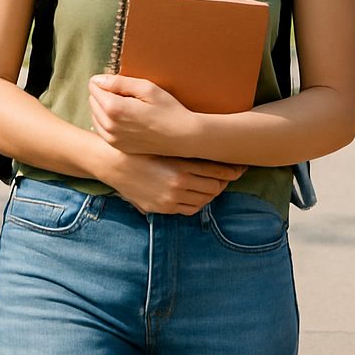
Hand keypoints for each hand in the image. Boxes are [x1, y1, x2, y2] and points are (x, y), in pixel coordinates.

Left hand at [88, 74, 192, 156]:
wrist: (183, 137)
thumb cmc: (168, 110)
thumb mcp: (147, 88)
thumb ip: (119, 82)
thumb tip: (97, 80)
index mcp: (114, 108)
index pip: (94, 86)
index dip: (107, 80)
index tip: (123, 84)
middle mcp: (109, 126)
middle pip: (92, 100)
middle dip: (105, 94)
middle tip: (128, 95)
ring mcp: (112, 139)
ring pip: (95, 115)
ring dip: (105, 108)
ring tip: (128, 108)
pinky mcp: (117, 147)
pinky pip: (102, 129)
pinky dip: (109, 122)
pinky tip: (126, 120)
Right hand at [97, 147, 244, 214]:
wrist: (113, 163)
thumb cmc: (141, 148)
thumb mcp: (166, 144)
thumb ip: (187, 149)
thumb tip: (212, 148)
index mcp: (181, 166)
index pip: (217, 170)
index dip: (232, 169)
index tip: (240, 165)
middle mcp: (178, 185)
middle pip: (215, 187)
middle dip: (225, 180)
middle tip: (231, 173)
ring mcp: (170, 200)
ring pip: (204, 200)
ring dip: (213, 192)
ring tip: (217, 183)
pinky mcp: (162, 209)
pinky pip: (190, 209)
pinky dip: (199, 202)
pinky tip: (200, 193)